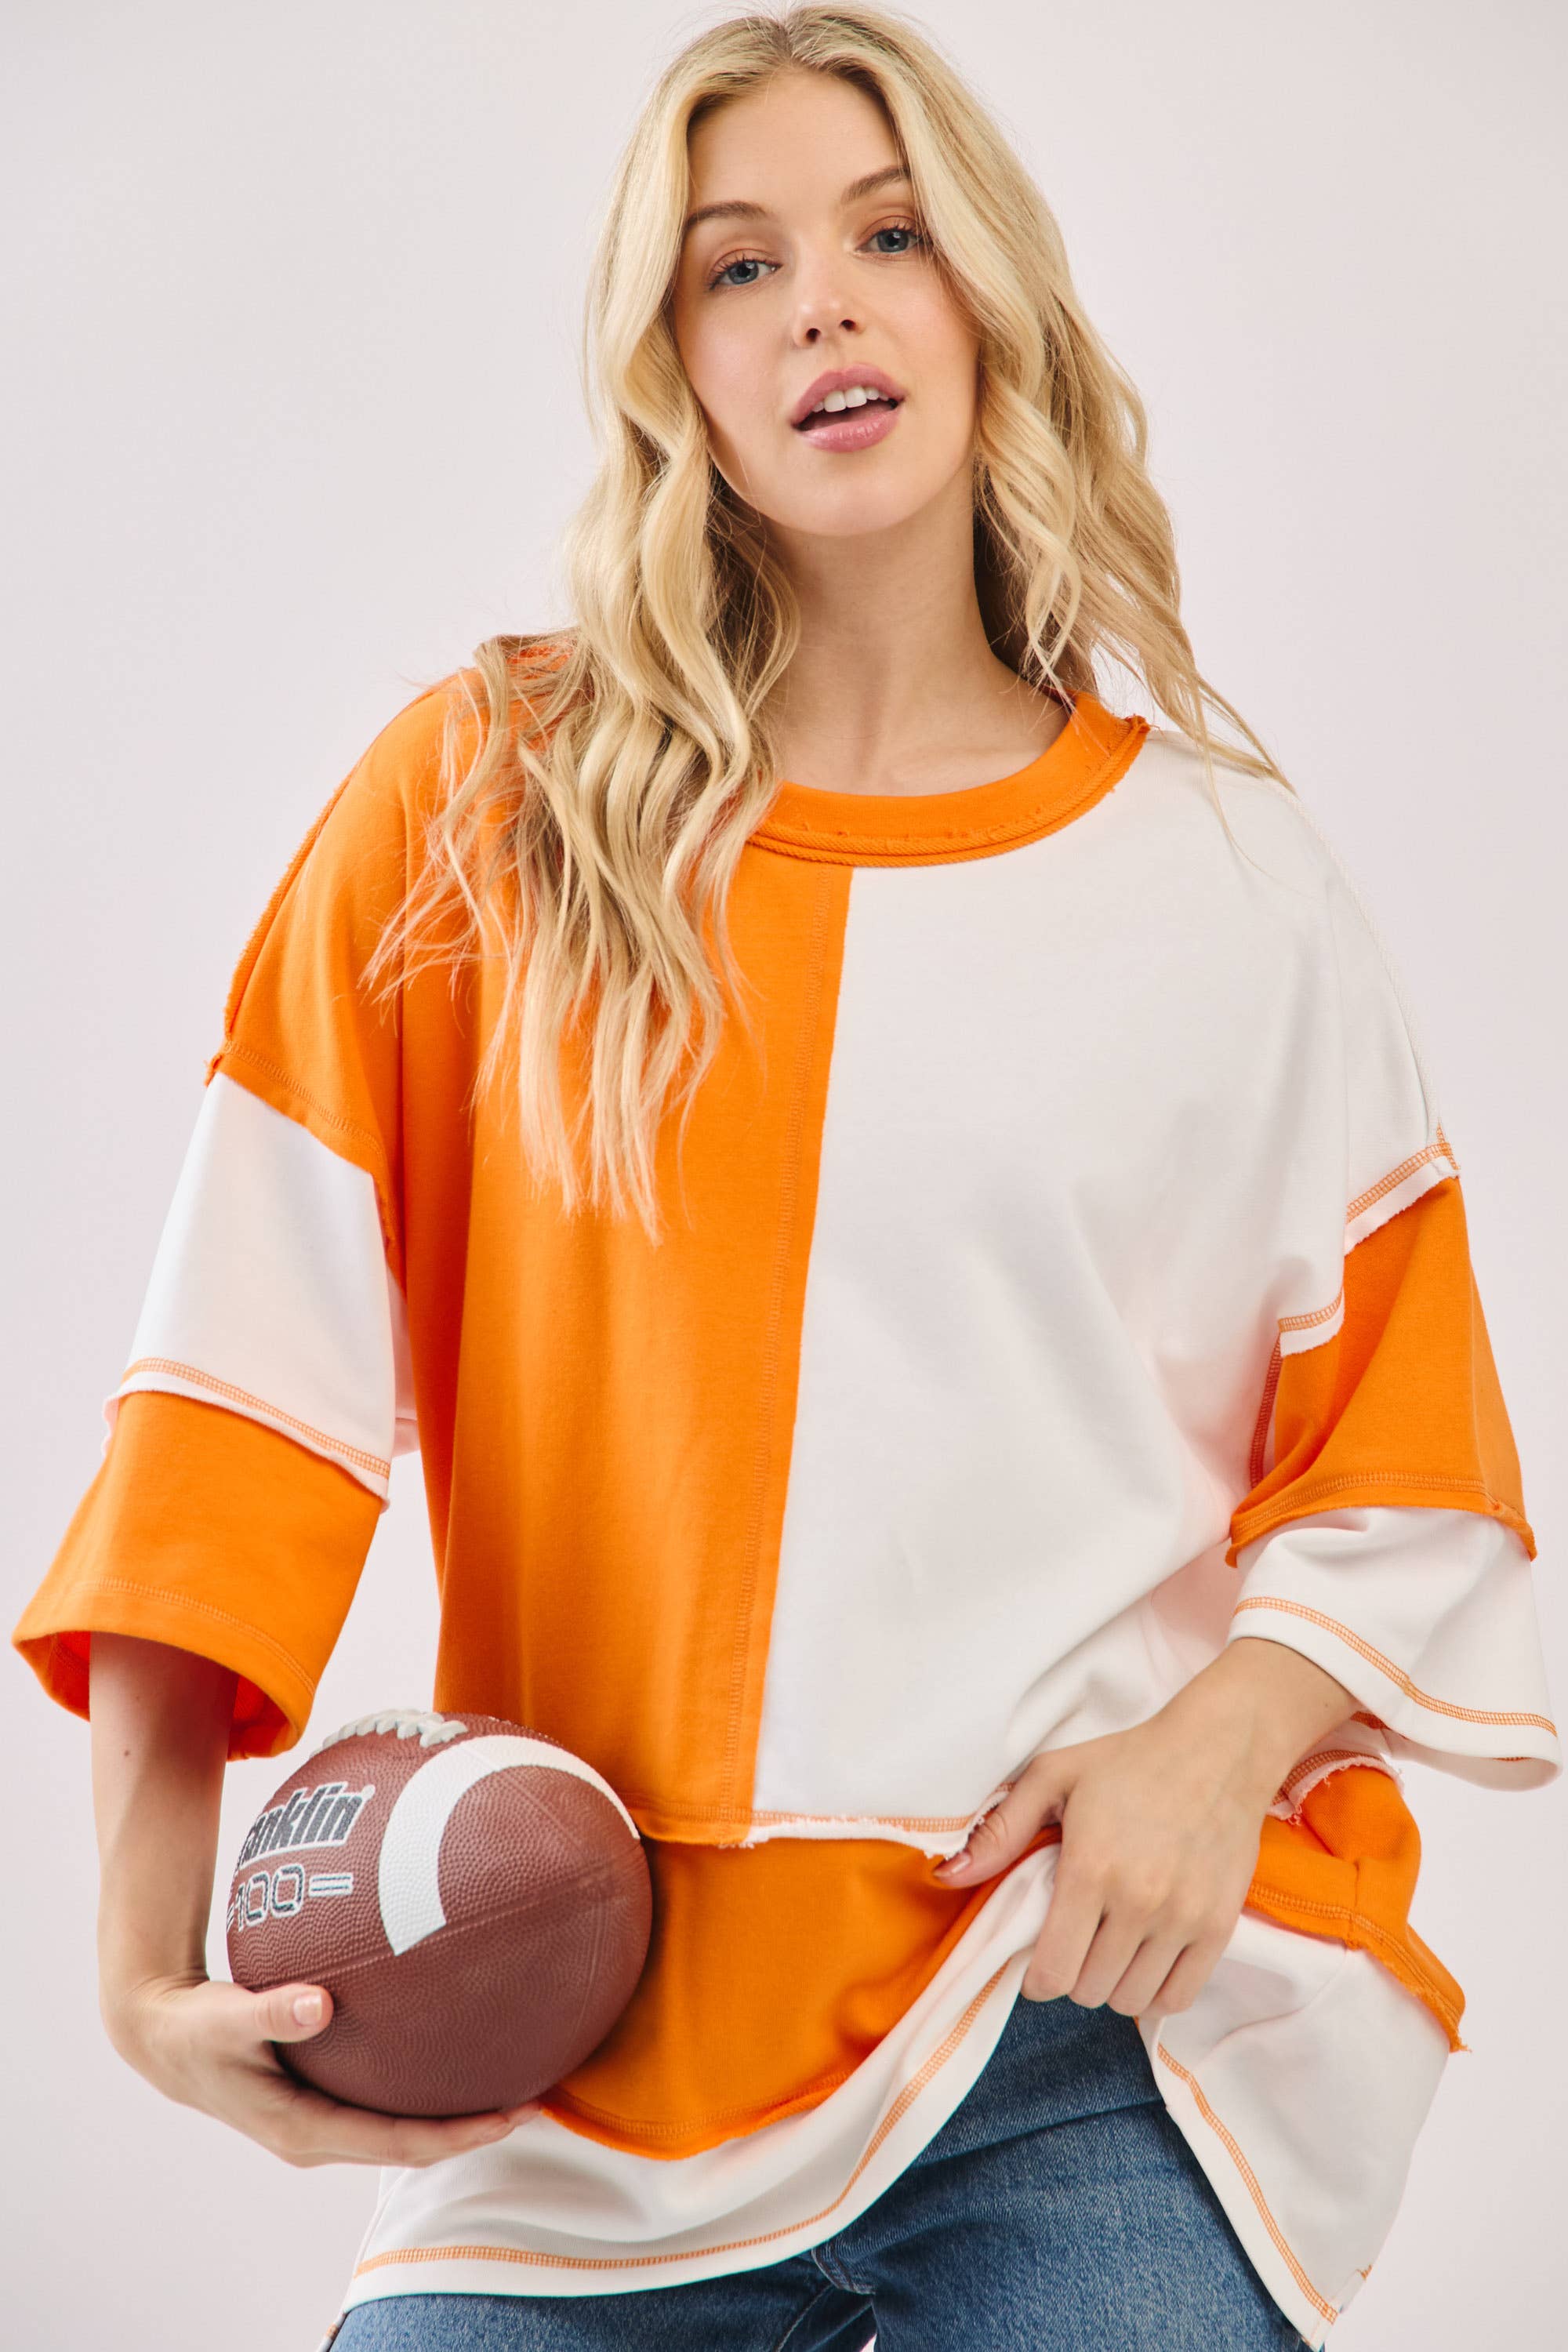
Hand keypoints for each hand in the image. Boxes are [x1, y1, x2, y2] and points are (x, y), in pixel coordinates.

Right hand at [103, 1969, 539, 2167]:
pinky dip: (423, 2087)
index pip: (398, 2145)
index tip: (509, 2115)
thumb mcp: (226, 2020)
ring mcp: (322, 2123)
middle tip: (535, 2100)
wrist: (165, 2039)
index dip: (457, 2136)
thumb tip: (319, 2003)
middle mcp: (320, 2137)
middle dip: (472, 2130)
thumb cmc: (196, 2029)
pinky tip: (454, 2048)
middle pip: (412, 2147)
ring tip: (513, 2079)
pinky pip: (385, 2101)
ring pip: (401, 2129)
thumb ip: (272, 2011)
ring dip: (453, 2114)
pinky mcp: (321, 2099)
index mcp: (304, 2131)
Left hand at [932, 1641, 1352, 2019]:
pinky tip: (1144, 1961)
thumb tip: (947, 1877)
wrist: (1217, 1751)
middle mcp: (1138, 1902)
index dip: (1036, 1978)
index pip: (1052, 1972)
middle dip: (1073, 1975)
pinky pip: (1178, 1998)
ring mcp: (1183, 1918)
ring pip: (1130, 2000)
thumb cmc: (1128, 1761)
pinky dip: (1155, 1992)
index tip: (1038, 1960)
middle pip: (1089, 1991)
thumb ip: (1000, 1830)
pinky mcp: (1219, 1927)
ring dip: (1112, 1984)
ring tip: (1109, 1948)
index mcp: (1090, 1868)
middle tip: (1076, 1941)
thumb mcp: (1053, 1776)